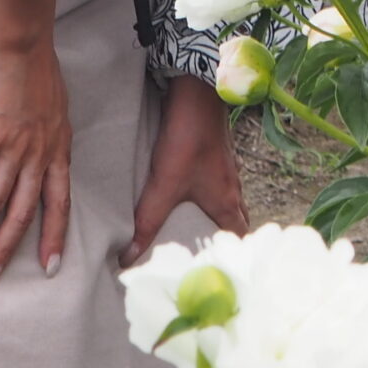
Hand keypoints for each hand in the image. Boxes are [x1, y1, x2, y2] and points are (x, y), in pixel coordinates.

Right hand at [0, 27, 71, 282]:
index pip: (60, 203)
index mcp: (57, 151)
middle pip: (25, 212)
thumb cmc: (39, 70)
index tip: (52, 267)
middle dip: (8, 247)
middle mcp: (39, 155)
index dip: (55, 236)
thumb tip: (41, 148)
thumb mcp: (56, 111)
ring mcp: (15, 147)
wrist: (24, 44)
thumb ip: (49, 135)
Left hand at [126, 76, 248, 264]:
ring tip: (201, 228)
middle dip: (228, 238)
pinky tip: (195, 192)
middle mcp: (232, 187)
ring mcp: (227, 168)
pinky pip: (222, 182)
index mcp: (225, 202)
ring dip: (221, 215)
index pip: (239, 237)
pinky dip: (214, 194)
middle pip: (237, 220)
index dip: (234, 254)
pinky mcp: (218, 153)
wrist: (199, 96)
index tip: (226, 270)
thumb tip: (128, 259)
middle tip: (211, 253)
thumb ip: (147, 222)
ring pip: (231, 200)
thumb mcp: (164, 186)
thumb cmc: (187, 143)